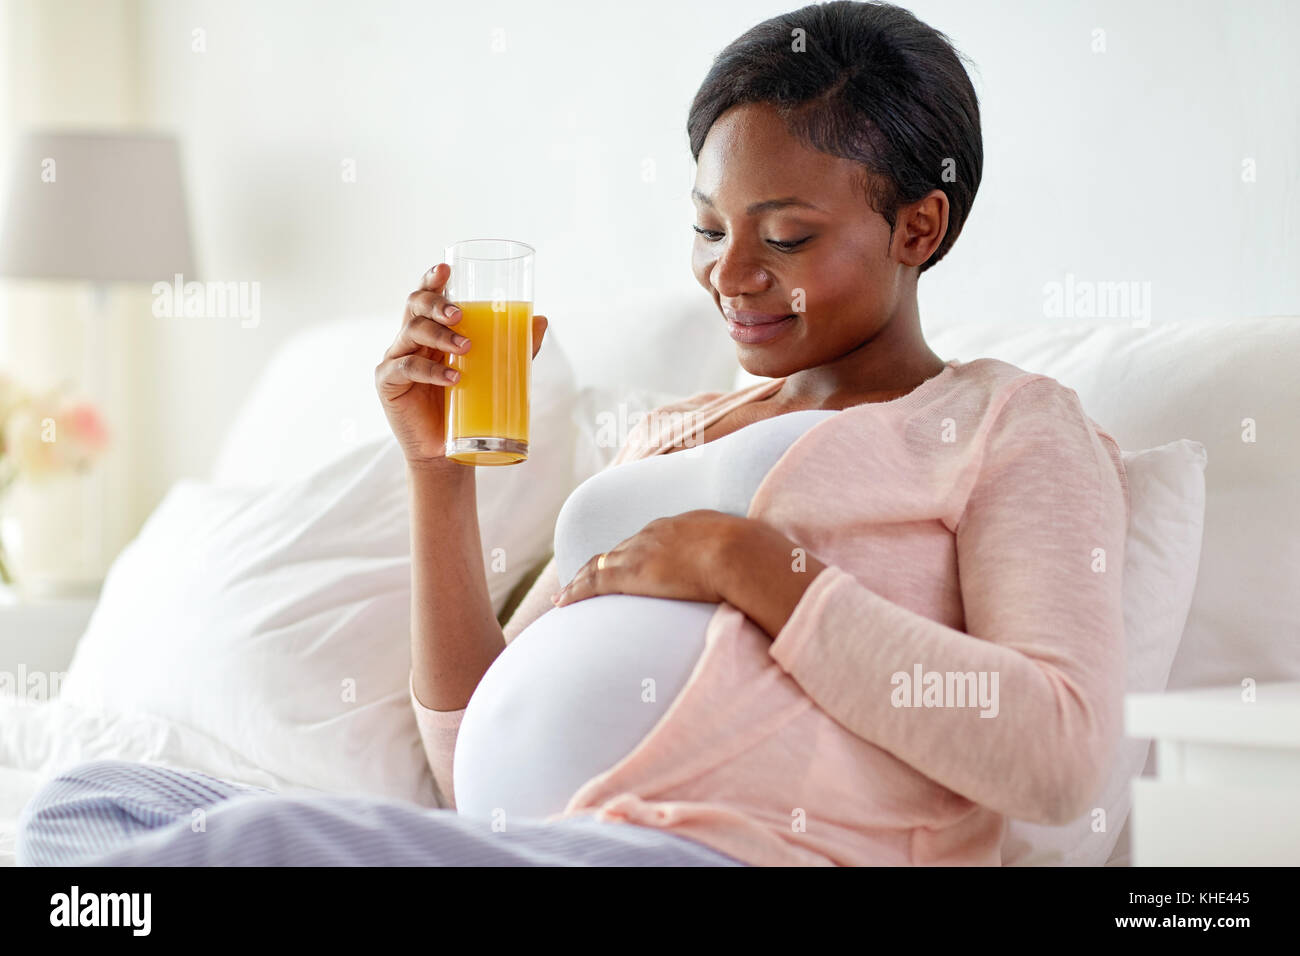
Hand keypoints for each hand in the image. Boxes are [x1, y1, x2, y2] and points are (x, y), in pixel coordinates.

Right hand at [375, 263, 548, 466]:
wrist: (448, 452)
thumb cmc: (467, 406)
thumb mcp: (493, 372)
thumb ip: (513, 347)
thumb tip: (541, 320)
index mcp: (430, 331)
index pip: (426, 297)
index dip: (432, 279)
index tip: (447, 269)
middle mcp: (409, 340)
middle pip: (414, 306)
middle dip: (437, 303)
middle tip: (461, 313)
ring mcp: (396, 359)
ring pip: (411, 332)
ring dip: (440, 335)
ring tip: (466, 348)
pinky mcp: (389, 383)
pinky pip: (406, 368)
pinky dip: (430, 370)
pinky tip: (452, 377)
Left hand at [551, 510, 741, 606]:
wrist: (740, 553)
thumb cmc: (755, 557)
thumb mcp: (750, 553)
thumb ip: (744, 562)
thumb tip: (760, 575)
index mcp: (684, 526)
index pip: (651, 540)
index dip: (635, 553)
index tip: (628, 562)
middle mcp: (656, 534)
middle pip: (621, 549)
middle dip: (604, 563)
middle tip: (587, 576)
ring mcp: (640, 552)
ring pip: (600, 564)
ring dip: (582, 578)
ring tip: (567, 592)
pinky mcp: (629, 574)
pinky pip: (592, 582)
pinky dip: (574, 591)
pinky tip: (562, 601)